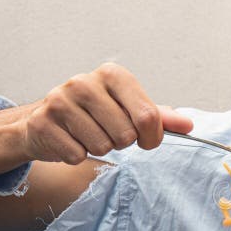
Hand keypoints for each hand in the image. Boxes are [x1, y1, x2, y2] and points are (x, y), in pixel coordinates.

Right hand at [21, 62, 192, 164]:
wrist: (45, 121)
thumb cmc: (96, 114)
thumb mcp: (129, 109)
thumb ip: (159, 117)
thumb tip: (188, 125)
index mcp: (113, 75)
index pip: (148, 116)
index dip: (152, 137)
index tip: (147, 140)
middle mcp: (84, 82)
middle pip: (126, 135)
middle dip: (121, 142)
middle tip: (107, 131)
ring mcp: (60, 101)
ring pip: (102, 146)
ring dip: (99, 148)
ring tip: (87, 134)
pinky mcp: (42, 123)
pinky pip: (77, 155)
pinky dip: (77, 155)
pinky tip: (70, 140)